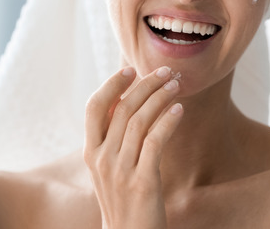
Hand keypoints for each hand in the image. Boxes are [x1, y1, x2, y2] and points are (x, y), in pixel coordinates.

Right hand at [84, 66, 183, 228]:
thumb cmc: (123, 200)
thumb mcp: (109, 169)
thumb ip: (112, 140)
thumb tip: (126, 104)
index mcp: (90, 153)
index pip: (94, 107)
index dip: (111, 85)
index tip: (130, 70)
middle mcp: (101, 159)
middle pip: (122, 109)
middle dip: (144, 85)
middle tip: (164, 71)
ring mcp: (120, 171)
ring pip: (140, 121)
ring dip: (160, 98)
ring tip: (175, 86)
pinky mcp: (142, 182)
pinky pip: (155, 142)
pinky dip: (168, 121)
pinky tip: (179, 110)